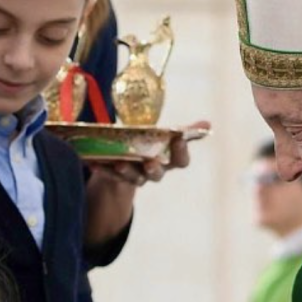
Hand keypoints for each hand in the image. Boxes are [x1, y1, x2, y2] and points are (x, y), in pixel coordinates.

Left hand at [88, 119, 210, 185]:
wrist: (130, 164)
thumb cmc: (153, 147)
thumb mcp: (167, 137)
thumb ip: (186, 131)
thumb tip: (208, 124)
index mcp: (169, 161)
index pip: (181, 160)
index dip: (181, 151)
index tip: (179, 138)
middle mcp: (154, 171)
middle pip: (157, 173)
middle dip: (153, 169)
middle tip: (150, 162)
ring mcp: (136, 177)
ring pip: (133, 177)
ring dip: (127, 171)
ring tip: (119, 163)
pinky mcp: (116, 177)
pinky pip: (109, 175)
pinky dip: (101, 169)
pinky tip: (93, 161)